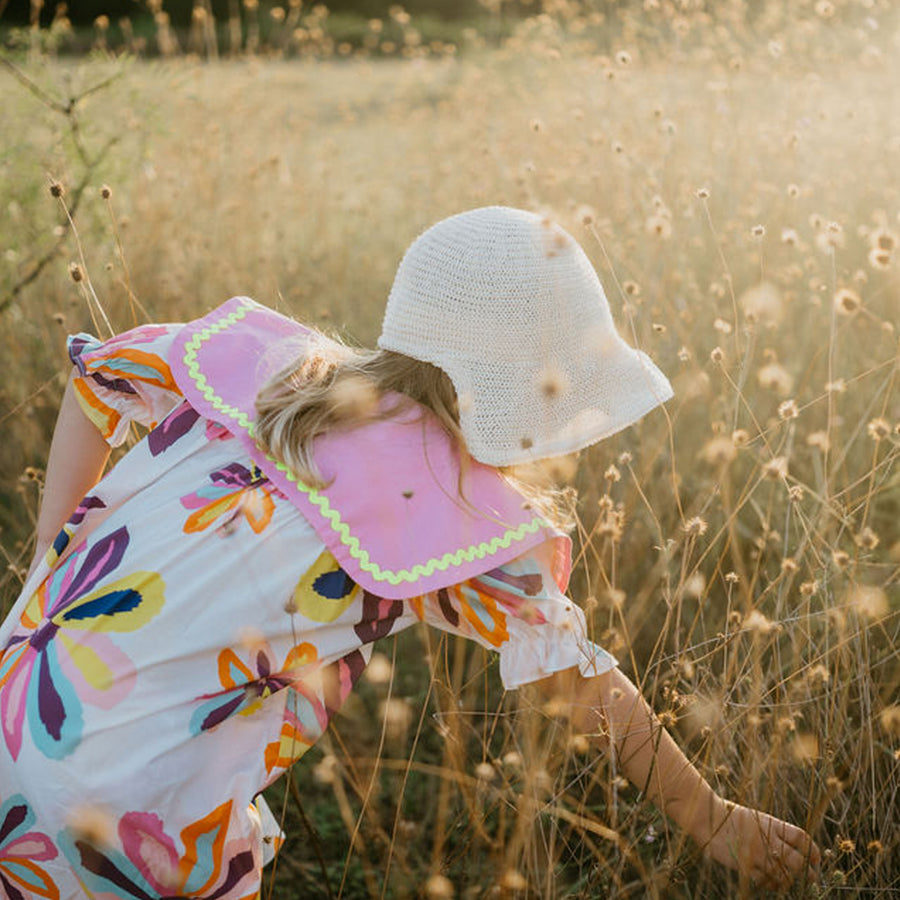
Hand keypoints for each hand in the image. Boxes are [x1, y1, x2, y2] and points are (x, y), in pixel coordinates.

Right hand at [704, 801, 820, 889]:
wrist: (706, 817)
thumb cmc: (730, 817)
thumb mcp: (755, 818)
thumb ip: (772, 832)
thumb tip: (792, 847)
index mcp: (771, 824)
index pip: (802, 838)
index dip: (813, 851)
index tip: (816, 860)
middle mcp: (767, 839)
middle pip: (798, 861)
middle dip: (808, 873)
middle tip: (810, 879)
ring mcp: (757, 853)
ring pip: (784, 875)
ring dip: (789, 882)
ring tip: (789, 884)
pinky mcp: (745, 864)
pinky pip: (765, 881)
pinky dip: (770, 884)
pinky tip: (770, 884)